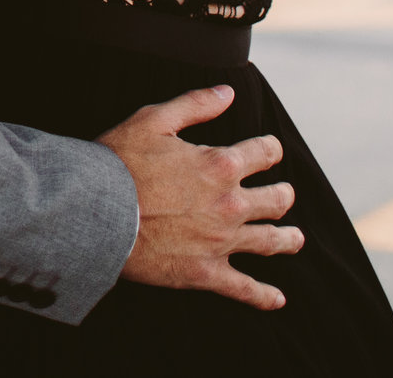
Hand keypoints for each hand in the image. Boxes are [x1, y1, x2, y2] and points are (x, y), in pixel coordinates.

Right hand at [98, 85, 299, 310]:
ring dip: (287, 239)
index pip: (264, 153)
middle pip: (275, 200)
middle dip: (283, 194)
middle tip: (284, 195)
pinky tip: (277, 300)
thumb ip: (195, 104)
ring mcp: (221, 242)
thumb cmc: (121, 163)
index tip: (269, 151)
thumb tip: (229, 92)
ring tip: (296, 239)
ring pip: (269, 242)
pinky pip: (244, 289)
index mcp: (221, 165)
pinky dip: (264, 296)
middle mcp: (230, 204)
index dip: (269, 149)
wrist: (96, 214)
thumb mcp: (153, 120)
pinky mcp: (205, 273)